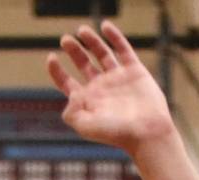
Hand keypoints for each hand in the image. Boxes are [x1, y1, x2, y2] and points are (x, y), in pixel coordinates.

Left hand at [47, 20, 176, 155]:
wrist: (147, 132)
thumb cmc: (117, 134)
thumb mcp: (88, 127)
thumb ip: (73, 114)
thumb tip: (71, 96)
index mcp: (88, 101)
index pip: (67, 83)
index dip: (57, 71)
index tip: (51, 58)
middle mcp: (102, 88)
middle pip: (83, 64)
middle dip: (74, 51)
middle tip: (65, 40)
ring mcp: (118, 78)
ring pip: (102, 54)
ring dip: (92, 41)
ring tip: (82, 30)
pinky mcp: (134, 71)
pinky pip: (123, 49)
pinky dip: (114, 37)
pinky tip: (105, 26)